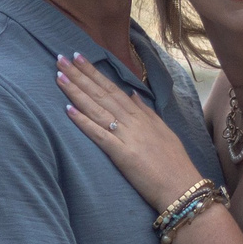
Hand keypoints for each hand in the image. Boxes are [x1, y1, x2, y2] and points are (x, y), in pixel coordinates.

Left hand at [58, 53, 201, 207]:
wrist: (182, 185)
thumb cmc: (174, 162)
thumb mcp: (163, 130)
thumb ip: (146, 112)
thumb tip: (133, 95)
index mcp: (140, 115)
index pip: (112, 88)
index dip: (94, 73)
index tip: (78, 58)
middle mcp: (132, 121)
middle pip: (101, 94)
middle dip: (80, 75)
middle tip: (61, 58)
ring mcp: (127, 136)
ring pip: (97, 109)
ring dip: (77, 92)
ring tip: (60, 76)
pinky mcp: (122, 154)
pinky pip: (99, 135)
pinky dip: (84, 122)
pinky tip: (68, 110)